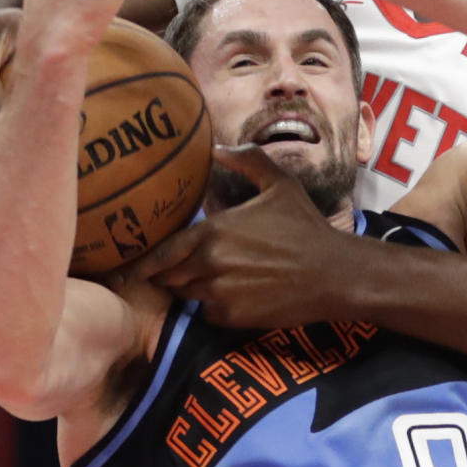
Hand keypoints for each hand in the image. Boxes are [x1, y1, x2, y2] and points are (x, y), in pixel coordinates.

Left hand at [125, 145, 357, 327]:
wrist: (333, 274)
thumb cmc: (305, 226)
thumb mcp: (280, 184)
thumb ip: (247, 161)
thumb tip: (217, 149)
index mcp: (213, 232)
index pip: (163, 252)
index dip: (145, 261)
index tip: (132, 266)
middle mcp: (209, 264)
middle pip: (169, 277)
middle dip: (168, 275)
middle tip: (171, 272)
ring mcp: (220, 294)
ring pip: (187, 296)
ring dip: (191, 289)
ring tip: (205, 280)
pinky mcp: (233, 318)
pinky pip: (209, 314)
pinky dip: (213, 307)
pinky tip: (233, 295)